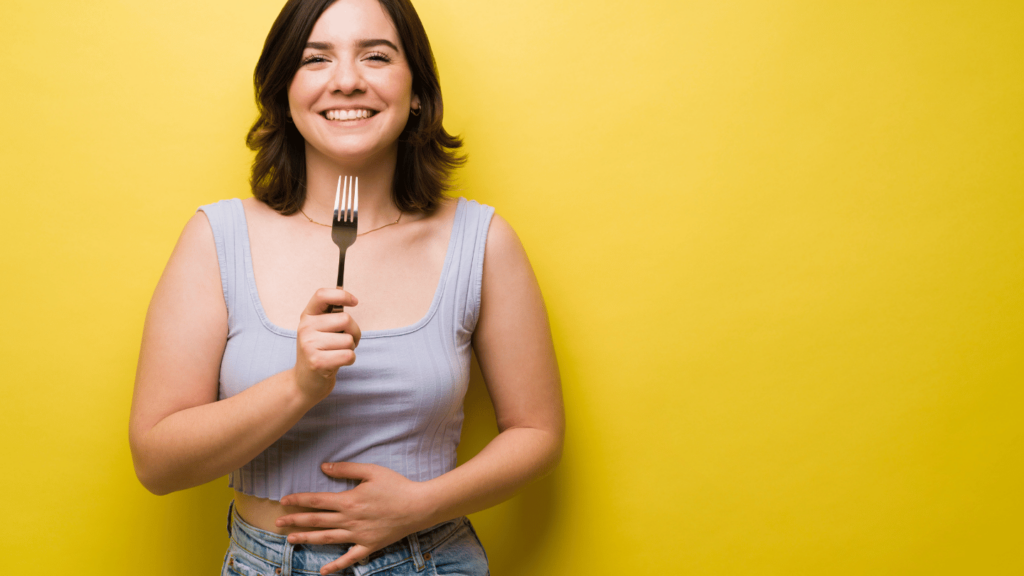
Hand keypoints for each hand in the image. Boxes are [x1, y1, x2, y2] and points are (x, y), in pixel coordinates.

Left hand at [277, 463, 431, 574]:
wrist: (418, 506)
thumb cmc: (396, 486)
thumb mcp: (372, 471)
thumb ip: (346, 470)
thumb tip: (323, 468)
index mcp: (349, 501)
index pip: (317, 501)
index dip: (299, 500)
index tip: (284, 501)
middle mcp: (350, 520)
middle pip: (317, 521)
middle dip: (296, 521)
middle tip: (278, 523)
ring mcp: (358, 535)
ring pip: (327, 538)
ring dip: (307, 539)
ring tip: (290, 540)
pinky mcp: (369, 545)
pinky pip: (349, 558)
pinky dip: (336, 565)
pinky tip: (323, 571)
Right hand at [294, 288, 361, 401]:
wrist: (304, 382)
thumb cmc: (319, 352)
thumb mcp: (320, 330)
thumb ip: (330, 314)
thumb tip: (344, 292)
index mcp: (307, 316)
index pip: (322, 295)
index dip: (342, 295)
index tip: (355, 302)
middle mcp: (305, 328)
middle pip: (346, 319)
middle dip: (354, 332)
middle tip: (344, 341)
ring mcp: (309, 345)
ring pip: (349, 340)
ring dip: (350, 349)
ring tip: (337, 353)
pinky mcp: (317, 362)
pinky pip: (349, 355)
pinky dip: (349, 360)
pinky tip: (337, 363)